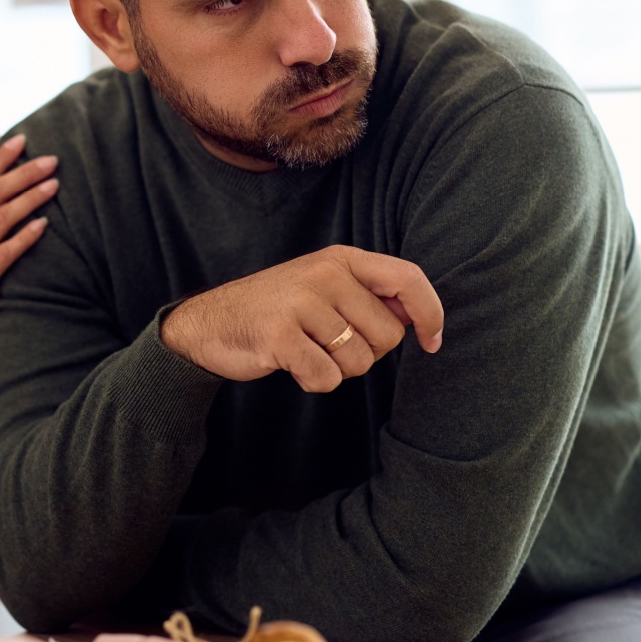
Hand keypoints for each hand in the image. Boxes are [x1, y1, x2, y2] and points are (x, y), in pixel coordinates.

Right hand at [159, 245, 443, 390]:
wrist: (207, 323)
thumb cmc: (275, 309)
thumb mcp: (321, 287)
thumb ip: (368, 295)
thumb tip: (419, 317)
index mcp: (339, 259)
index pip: (408, 279)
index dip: (431, 313)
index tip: (433, 341)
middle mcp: (323, 273)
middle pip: (387, 335)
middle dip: (366, 353)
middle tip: (330, 345)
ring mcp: (300, 302)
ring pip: (358, 361)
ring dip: (337, 369)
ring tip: (307, 351)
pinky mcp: (280, 335)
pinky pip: (327, 378)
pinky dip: (313, 382)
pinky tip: (291, 364)